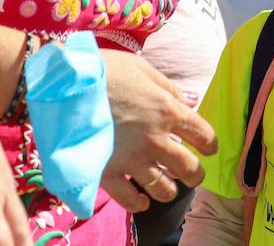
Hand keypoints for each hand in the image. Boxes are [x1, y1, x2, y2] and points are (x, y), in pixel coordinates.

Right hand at [101, 49, 216, 211]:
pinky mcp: (106, 172)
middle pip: (189, 168)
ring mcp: (130, 158)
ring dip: (169, 190)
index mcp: (167, 110)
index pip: (204, 135)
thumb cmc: (106, 70)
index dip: (210, 144)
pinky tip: (141, 200)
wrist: (63, 82)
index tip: (207, 147)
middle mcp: (154, 138)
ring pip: (163, 189)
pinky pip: (128, 199)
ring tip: (167, 187)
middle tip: (192, 175)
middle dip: (195, 174)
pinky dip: (138, 203)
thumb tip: (191, 103)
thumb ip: (169, 90)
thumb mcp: (143, 70)